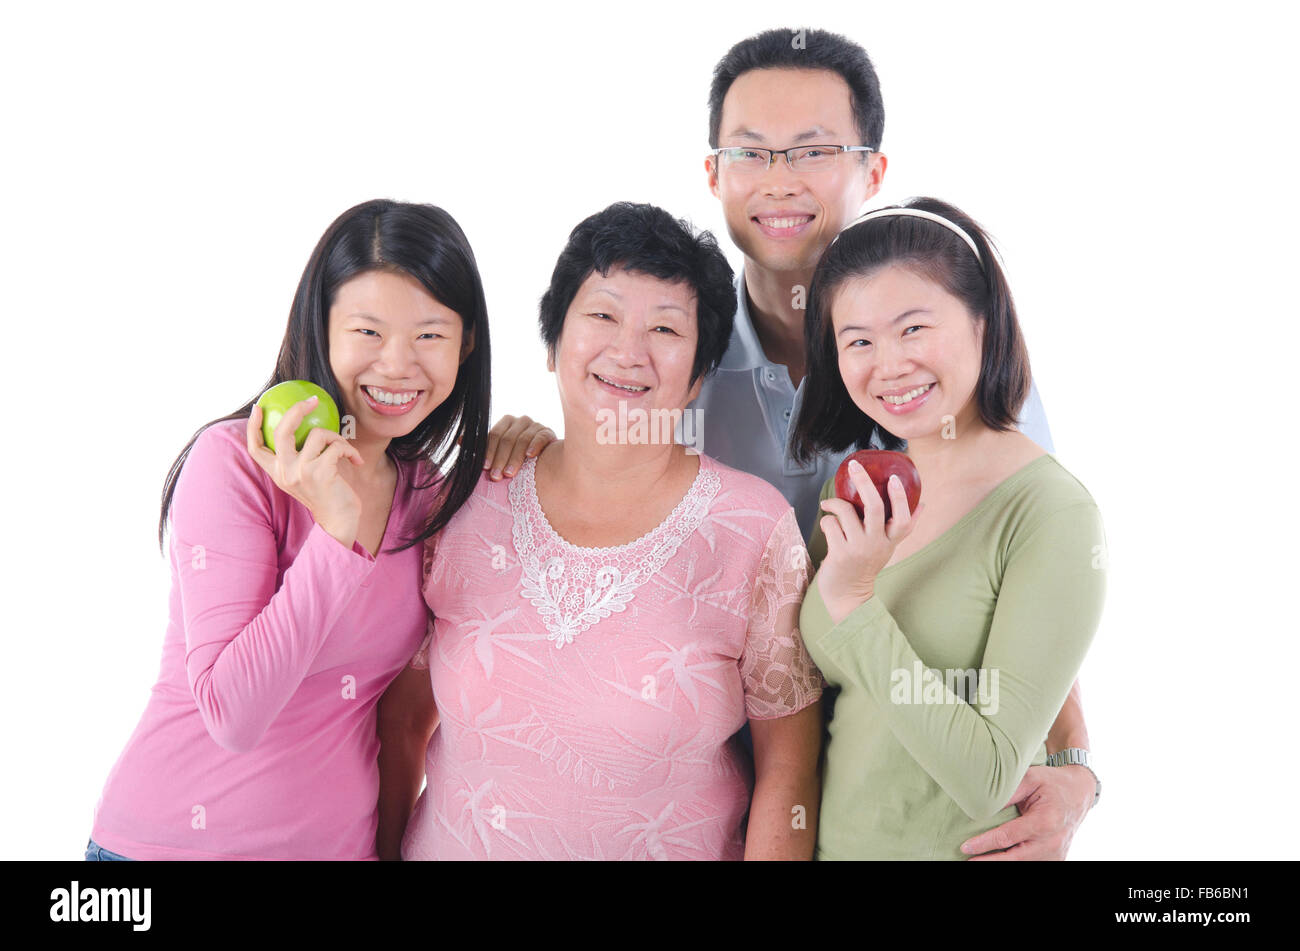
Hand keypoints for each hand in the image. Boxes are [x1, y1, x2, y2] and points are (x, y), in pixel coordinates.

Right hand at [247, 398, 364, 547]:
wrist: (340, 522)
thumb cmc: (327, 496)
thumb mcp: (307, 477)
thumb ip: (300, 458)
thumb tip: (305, 429)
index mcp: (278, 473)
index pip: (255, 448)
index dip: (253, 426)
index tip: (259, 407)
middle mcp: (285, 472)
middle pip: (282, 431)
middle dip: (296, 410)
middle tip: (311, 400)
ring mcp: (301, 472)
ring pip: (318, 434)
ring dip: (337, 438)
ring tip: (345, 450)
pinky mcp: (320, 472)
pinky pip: (337, 446)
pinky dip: (349, 450)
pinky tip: (356, 461)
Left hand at [483, 414, 555, 479]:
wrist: (544, 461)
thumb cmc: (516, 456)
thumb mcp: (500, 451)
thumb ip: (484, 448)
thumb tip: (463, 442)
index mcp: (507, 422)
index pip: (495, 435)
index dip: (489, 451)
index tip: (485, 467)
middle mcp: (521, 421)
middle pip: (508, 439)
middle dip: (500, 459)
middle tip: (496, 476)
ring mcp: (536, 425)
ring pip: (522, 439)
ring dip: (514, 458)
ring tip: (509, 473)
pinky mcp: (548, 433)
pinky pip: (540, 437)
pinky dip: (534, 446)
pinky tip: (530, 456)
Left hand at [816, 459, 923, 624]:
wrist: (848, 597)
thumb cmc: (866, 566)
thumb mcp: (888, 547)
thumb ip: (902, 527)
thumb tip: (923, 504)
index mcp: (891, 541)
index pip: (904, 519)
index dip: (900, 498)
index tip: (895, 478)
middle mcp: (877, 544)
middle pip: (874, 508)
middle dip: (864, 483)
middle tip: (854, 467)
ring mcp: (858, 549)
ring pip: (846, 512)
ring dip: (835, 504)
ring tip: (829, 504)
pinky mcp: (839, 554)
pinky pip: (830, 524)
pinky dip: (826, 520)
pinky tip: (827, 524)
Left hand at [960, 764, 1094, 859]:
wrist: (1079, 794)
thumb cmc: (1051, 784)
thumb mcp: (1030, 779)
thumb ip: (1007, 793)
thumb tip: (982, 807)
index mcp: (1045, 821)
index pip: (1008, 837)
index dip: (985, 843)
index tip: (966, 846)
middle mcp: (1052, 842)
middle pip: (1014, 858)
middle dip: (989, 861)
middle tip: (967, 861)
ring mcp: (1056, 854)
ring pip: (1023, 864)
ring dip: (1000, 864)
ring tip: (978, 861)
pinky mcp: (1056, 859)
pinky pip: (1032, 864)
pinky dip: (1014, 863)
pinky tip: (996, 860)